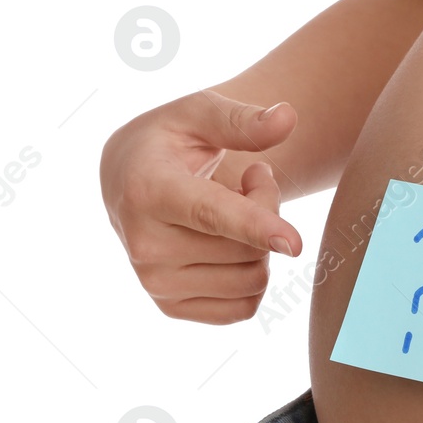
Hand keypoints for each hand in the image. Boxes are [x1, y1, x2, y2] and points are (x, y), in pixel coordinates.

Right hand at [100, 89, 302, 323]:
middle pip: (247, 248)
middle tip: (252, 180)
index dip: (257, 226)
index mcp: (147, 191)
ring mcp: (154, 281)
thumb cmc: (171, 141)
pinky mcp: (169, 306)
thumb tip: (287, 117)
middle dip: (269, 210)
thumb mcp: (198, 113)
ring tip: (236, 210)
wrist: (128, 179)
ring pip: (252, 280)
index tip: (294, 243)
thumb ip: (243, 118)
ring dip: (262, 245)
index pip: (211, 214)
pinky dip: (251, 276)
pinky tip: (230, 245)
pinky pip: (243, 308)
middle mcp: (144, 244)